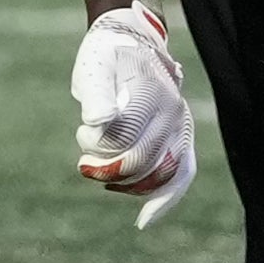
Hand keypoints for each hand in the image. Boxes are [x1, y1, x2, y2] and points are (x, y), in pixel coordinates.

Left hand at [71, 2, 194, 227]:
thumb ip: (96, 95)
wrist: (131, 43)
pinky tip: (144, 218)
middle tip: (85, 164)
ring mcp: (180, 126)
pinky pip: (181, 174)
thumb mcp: (94, 68)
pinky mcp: (180, 138)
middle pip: (143, 159)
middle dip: (109, 168)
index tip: (82, 137)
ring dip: (130, 184)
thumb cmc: (106, 57)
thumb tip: (98, 121)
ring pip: (163, 173)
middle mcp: (171, 111)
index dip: (97, 145)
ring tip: (104, 176)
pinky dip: (165, 198)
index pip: (123, 136)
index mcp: (149, 92)